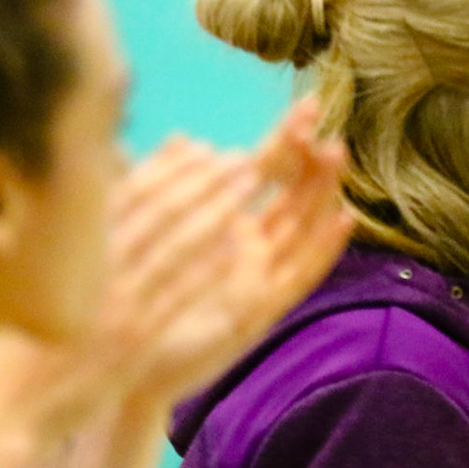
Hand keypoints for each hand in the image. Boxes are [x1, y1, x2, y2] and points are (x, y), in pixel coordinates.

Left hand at [121, 97, 349, 409]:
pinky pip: (302, 274)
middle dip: (312, 159)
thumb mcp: (147, 230)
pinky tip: (344, 218)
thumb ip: (162, 183)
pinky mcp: (264, 307)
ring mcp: (264, 276)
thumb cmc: (138, 298)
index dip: (289, 139)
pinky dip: (325, 247)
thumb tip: (181, 137)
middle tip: (324, 124)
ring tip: (336, 155)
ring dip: (324, 191)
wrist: (124, 362)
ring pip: (305, 226)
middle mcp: (256, 248)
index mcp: (232, 224)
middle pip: (296, 195)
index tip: (307, 105)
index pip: (270, 172)